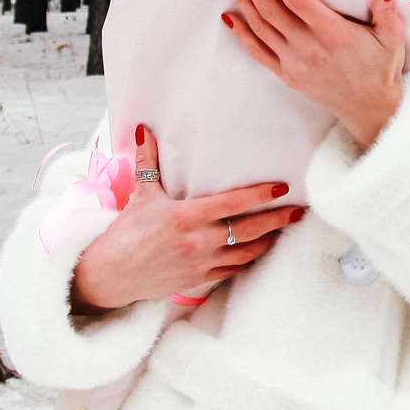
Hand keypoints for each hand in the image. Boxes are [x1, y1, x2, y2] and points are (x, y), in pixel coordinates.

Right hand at [70, 124, 302, 312]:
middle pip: (248, 230)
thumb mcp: (140, 194)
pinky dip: (249, 259)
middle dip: (277, 220)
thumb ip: (148, 161)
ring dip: (268, 240)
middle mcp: (197, 241)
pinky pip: (233, 269)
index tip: (280, 188)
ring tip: (286, 229)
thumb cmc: (126, 233)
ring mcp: (200, 263)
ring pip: (245, 252)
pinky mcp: (199, 279)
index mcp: (185, 217)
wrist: (111, 274)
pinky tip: (260, 249)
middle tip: (298, 211)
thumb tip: (145, 129)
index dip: (258, 196)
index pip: (231, 204)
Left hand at [221, 0, 406, 149]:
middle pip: (271, 10)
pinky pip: (258, 52)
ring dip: (243, 1)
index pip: (298, 1)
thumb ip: (387, 9)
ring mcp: (295, 64)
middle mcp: (310, 48)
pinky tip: (230, 16)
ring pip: (261, 27)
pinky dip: (241, 34)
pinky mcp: (287, 75)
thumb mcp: (393, 38)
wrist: (371, 110)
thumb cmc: (382, 69)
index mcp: (334, 34)